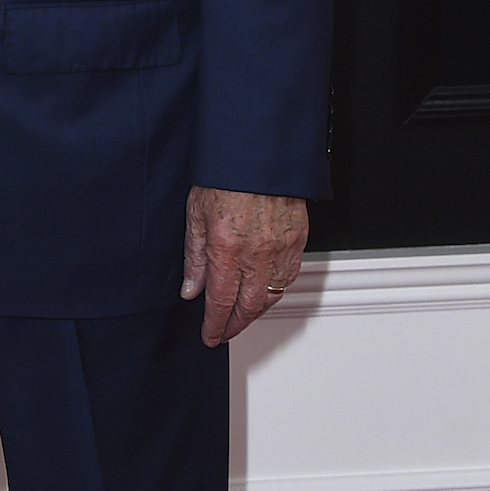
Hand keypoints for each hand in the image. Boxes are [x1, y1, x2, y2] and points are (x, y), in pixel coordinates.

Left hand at [181, 186, 306, 346]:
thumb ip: (194, 257)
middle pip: (249, 307)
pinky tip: (266, 291)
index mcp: (227, 249)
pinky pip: (290, 277)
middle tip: (224, 332)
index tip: (209, 335)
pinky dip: (277, 290)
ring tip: (242, 316)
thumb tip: (191, 289)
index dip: (215, 324)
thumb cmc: (225, 176)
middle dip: (235, 325)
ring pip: (272, 296)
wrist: (258, 154)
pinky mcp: (298, 240)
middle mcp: (257, 254)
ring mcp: (281, 249)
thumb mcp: (195, 215)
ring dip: (256, 311)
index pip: (220, 302)